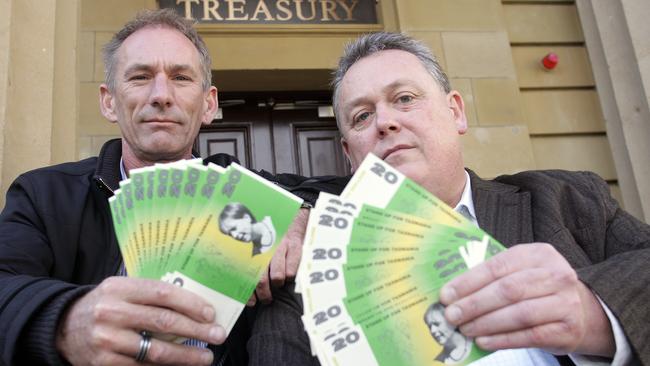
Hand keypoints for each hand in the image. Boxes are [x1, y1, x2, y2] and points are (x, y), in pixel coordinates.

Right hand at [55, 277, 225, 364]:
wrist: (62, 327)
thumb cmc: (104, 305)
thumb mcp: (121, 290)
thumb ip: (149, 294)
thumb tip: (193, 304)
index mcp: (119, 288)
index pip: (163, 294)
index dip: (191, 304)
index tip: (210, 313)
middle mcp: (112, 312)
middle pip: (164, 322)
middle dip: (197, 330)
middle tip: (218, 335)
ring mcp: (107, 340)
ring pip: (156, 350)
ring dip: (186, 355)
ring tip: (205, 357)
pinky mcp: (104, 363)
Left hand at [252, 208, 309, 304]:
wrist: (290, 216)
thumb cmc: (272, 235)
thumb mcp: (259, 243)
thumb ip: (251, 259)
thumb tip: (239, 282)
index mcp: (253, 250)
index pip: (248, 274)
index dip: (248, 291)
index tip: (250, 302)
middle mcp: (265, 249)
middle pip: (261, 279)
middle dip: (263, 293)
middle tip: (266, 300)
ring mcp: (280, 248)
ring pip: (277, 276)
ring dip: (276, 285)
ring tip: (277, 287)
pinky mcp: (295, 247)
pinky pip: (292, 268)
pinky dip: (290, 275)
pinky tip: (288, 276)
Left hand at [439, 243, 614, 356]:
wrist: (581, 310)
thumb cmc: (538, 288)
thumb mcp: (520, 271)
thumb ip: (492, 277)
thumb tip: (453, 293)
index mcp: (538, 254)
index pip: (497, 266)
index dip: (468, 281)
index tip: (446, 295)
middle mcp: (556, 274)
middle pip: (508, 290)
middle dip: (474, 304)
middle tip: (452, 315)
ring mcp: (565, 302)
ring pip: (519, 314)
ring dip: (486, 323)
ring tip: (465, 329)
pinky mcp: (568, 328)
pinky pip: (529, 335)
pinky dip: (503, 339)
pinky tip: (484, 341)